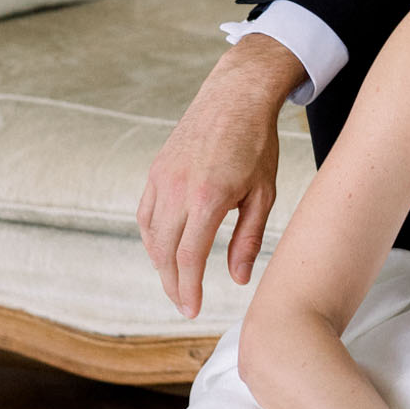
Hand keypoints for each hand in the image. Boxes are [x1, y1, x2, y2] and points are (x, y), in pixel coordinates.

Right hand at [137, 36, 300, 318]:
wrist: (235, 97)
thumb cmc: (257, 145)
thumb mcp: (263, 193)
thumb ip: (247, 238)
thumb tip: (237, 279)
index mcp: (207, 197)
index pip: (189, 257)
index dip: (187, 289)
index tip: (191, 310)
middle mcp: (177, 189)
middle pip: (165, 253)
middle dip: (173, 284)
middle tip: (184, 304)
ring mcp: (161, 179)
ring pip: (151, 235)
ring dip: (161, 262)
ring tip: (177, 281)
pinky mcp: (155, 171)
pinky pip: (146, 214)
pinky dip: (153, 237)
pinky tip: (167, 249)